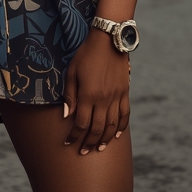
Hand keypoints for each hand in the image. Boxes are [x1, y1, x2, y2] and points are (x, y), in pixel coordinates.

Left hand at [63, 28, 129, 154]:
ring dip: (104, 139)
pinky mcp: (125, 92)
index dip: (74, 136)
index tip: (68, 143)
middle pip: (96, 128)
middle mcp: (103, 99)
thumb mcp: (72, 71)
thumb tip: (66, 115)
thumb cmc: (86, 54)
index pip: (80, 123)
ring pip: (112, 125)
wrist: (109, 40)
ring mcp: (116, 97)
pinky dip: (121, 127)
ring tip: (98, 148)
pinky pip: (124, 114)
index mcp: (88, 95)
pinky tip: (117, 135)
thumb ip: (70, 95)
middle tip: (83, 151)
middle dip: (88, 142)